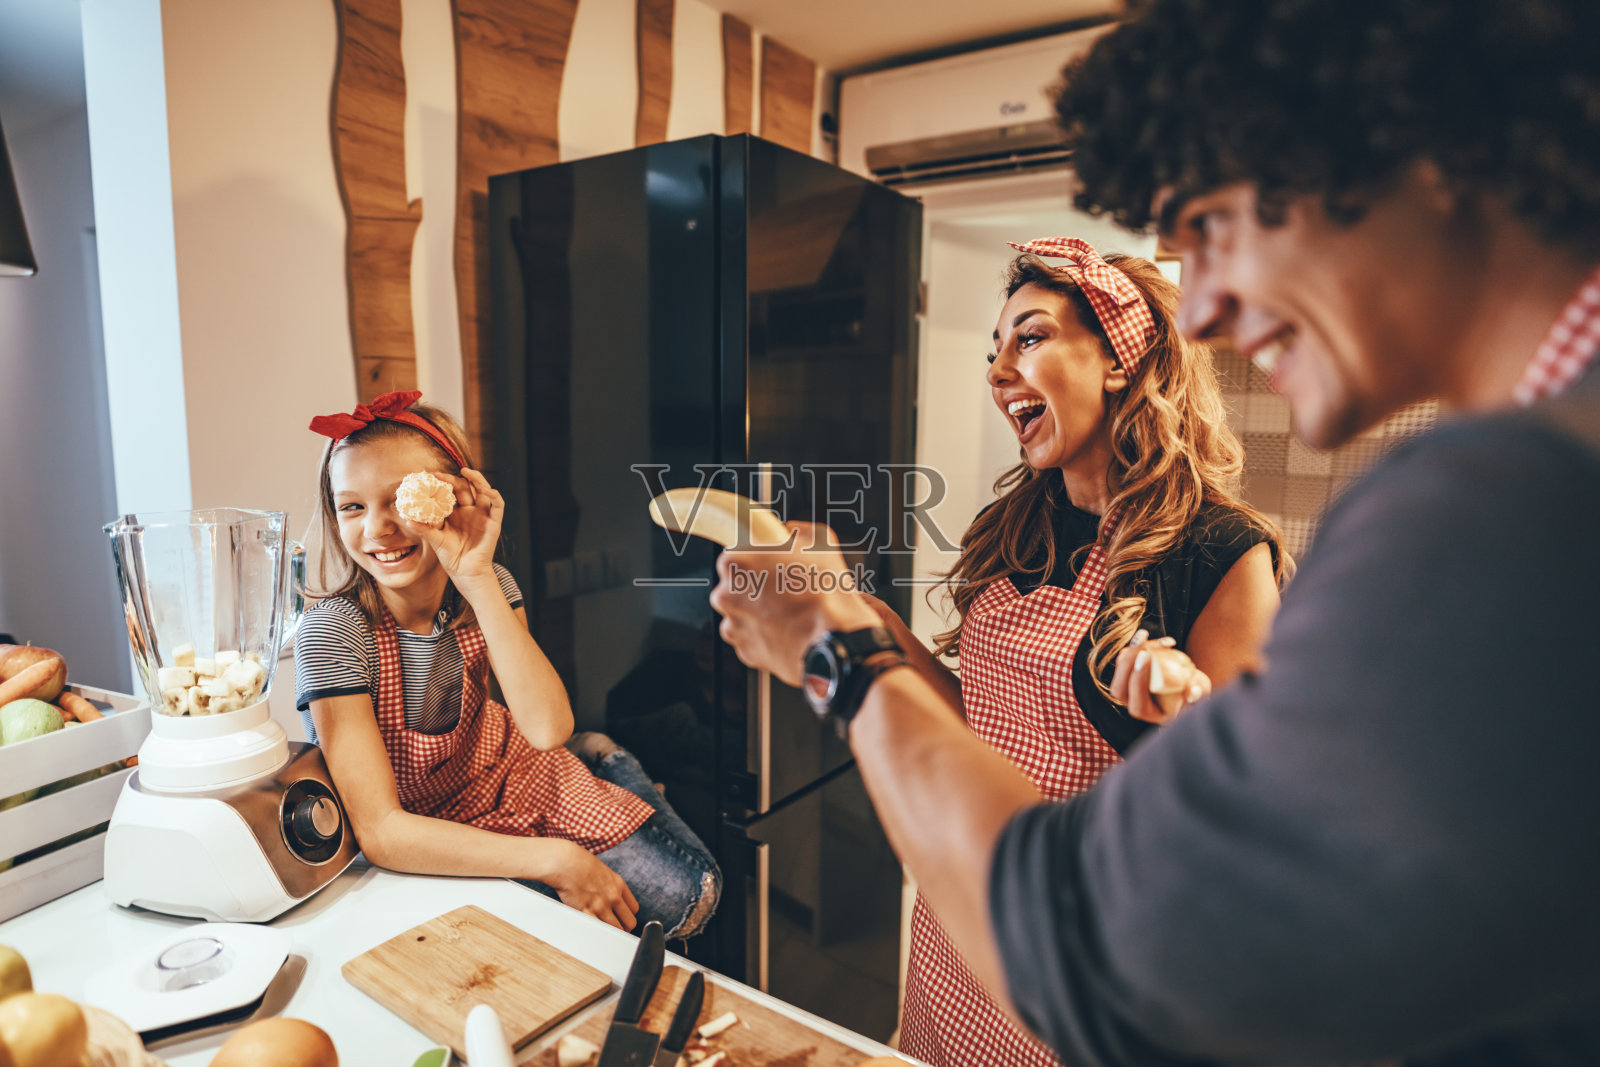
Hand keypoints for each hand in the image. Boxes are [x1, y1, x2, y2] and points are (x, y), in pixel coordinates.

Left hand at [403, 468, 503, 587]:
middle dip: (453, 479)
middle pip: (465, 487)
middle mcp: (470, 510)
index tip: (429, 477)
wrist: (465, 572)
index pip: (450, 492)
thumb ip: (424, 529)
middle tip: (440, 475)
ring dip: (477, 479)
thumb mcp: (435, 540)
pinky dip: (494, 495)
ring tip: (466, 471)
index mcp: (456, 512)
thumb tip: (407, 519)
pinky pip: (498, 505)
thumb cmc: (450, 556)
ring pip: (483, 490)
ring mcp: (482, 515)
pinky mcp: (494, 522)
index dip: (442, 483)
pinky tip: (487, 490)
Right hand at [542, 840, 638, 930]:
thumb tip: (612, 897)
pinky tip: (595, 933)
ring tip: (605, 935)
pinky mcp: (586, 912)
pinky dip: (598, 934)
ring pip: (616, 930)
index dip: (628, 916)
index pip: (634, 909)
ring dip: (612, 934)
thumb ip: (610, 885)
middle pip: (629, 922)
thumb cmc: (580, 864)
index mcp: (619, 885)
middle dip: (624, 928)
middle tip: (616, 930)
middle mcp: (613, 896)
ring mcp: (600, 905)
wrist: (565, 862)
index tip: (622, 919)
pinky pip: (599, 930)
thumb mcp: (603, 871)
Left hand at [710, 521, 877, 686]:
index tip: (768, 565)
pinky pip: (751, 637)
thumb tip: (793, 533)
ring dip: (759, 611)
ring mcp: (733, 625)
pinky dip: (764, 634)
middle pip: (734, 585)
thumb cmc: (823, 592)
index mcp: (735, 563)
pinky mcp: (744, 650)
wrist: (832, 638)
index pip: (734, 554)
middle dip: (754, 586)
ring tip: (787, 610)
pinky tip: (785, 628)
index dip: (756, 559)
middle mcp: (726, 595)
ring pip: (742, 613)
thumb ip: (797, 531)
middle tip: (782, 587)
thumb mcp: (820, 540)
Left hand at [1109, 630, 1211, 724]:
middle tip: (1142, 646)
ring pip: (1120, 670)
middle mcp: (1135, 703)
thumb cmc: (1196, 692)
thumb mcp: (1202, 695)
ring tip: (1149, 636)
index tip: (1147, 657)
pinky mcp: (1130, 672)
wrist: (1189, 682)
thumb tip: (1191, 691)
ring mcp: (1130, 688)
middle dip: (1127, 665)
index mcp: (1151, 714)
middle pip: (1119, 689)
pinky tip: (1161, 640)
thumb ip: (1200, 695)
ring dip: (1131, 650)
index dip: (1139, 683)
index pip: (1137, 706)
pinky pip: (1126, 657)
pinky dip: (1138, 645)